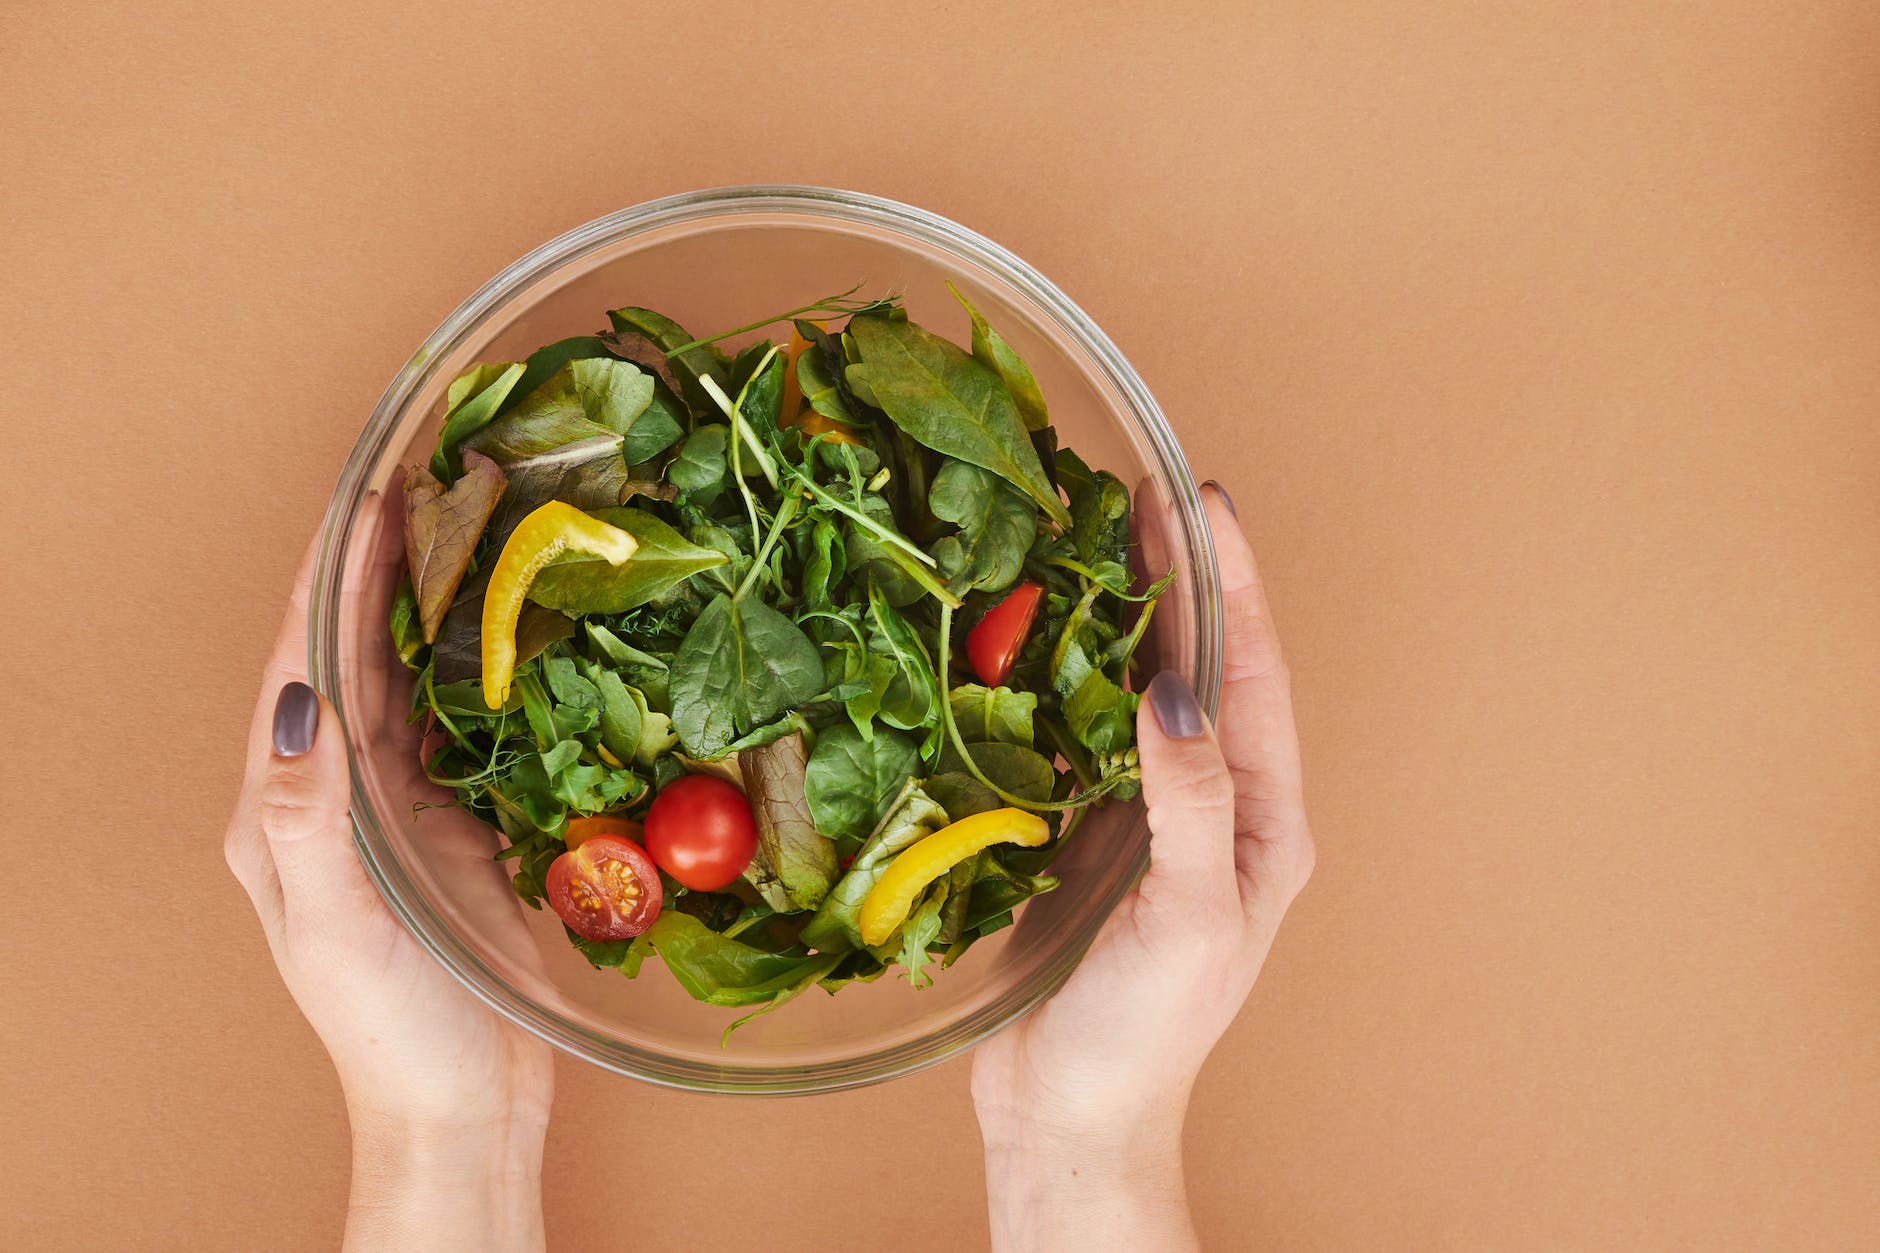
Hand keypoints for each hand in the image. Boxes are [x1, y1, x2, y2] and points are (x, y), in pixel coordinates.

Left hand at [224, 519, 553, 1251]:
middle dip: (377, 567)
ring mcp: (392, 803)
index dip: (329, 579)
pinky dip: (477, 662)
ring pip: (404, 676)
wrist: (463, 1101)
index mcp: (281, 810)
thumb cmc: (393, 1029)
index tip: (368, 498)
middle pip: (348, 653)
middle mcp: (330, 792)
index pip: (298, 666)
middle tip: (427, 482)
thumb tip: (295, 702)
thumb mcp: (340, 928)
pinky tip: (508, 619)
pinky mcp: (450, 820)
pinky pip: (458, 721)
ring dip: (427, 601)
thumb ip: (309, 818)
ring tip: (466, 524)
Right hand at [972, 483, 1314, 1250]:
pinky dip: (1062, 674)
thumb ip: (1187, 804)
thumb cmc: (1147, 1036)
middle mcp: (1212, 805)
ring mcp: (1145, 815)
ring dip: (1121, 615)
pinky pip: (1077, 733)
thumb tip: (1175, 692)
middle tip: (1142, 492)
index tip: (1204, 504)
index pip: (1251, 676)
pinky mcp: (1083, 832)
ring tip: (1091, 537)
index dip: (1232, 585)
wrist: (1071, 1115)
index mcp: (1261, 821)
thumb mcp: (1187, 918)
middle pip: (1201, 665)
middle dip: (1180, 577)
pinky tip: (1035, 633)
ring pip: (1139, 689)